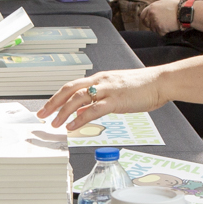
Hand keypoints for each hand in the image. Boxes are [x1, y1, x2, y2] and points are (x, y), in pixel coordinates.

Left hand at [39, 67, 169, 131]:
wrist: (161, 82)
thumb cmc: (143, 87)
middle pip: (69, 90)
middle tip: (41, 115)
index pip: (72, 86)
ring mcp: (107, 90)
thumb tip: (83, 110)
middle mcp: (100, 81)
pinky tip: (72, 126)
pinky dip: (80, 118)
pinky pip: (93, 109)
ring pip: (78, 99)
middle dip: (53, 103)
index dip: (57, 97)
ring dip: (63, 112)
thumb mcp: (116, 91)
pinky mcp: (115, 100)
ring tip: (55, 123)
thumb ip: (99, 99)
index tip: (47, 107)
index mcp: (99, 78)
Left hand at [144, 0, 179, 34]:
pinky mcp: (160, 28)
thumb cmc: (176, 7)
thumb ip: (155, 7)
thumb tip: (151, 11)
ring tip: (167, 24)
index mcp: (151, 7)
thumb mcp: (163, 2)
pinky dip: (164, 32)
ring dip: (159, 28)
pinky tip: (169, 26)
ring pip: (153, 29)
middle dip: (152, 25)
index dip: (144, 19)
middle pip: (147, 24)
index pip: (142, 15)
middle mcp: (151, 14)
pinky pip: (160, 33)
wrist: (183, 12)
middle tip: (158, 25)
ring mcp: (155, 21)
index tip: (146, 22)